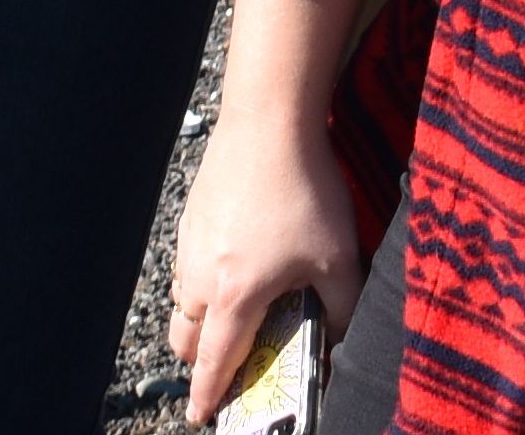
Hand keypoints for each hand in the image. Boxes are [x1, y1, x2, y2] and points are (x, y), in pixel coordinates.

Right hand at [168, 84, 367, 418]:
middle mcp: (199, 278)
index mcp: (233, 298)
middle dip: (201, 360)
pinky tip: (239, 258)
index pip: (215, 364)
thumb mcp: (338, 256)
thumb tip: (340, 338)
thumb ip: (342, 308)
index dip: (209, 395)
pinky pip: (186, 264)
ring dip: (201, 318)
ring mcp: (189, 244)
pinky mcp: (190, 216)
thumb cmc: (304, 190)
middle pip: (185, 339)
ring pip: (182, 301)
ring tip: (240, 309)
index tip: (203, 416)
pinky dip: (202, 279)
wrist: (268, 119)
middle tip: (229, 362)